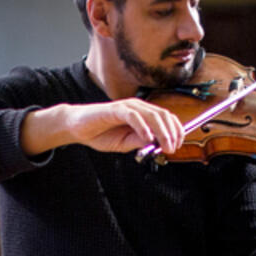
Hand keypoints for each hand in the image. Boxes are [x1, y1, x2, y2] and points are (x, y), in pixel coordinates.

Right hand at [23, 100, 184, 155]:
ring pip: (152, 114)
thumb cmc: (101, 134)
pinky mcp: (115, 109)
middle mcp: (138, 107)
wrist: (77, 128)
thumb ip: (140, 142)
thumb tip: (157, 144)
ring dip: (162, 131)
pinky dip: (143, 126)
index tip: (178, 146)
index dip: (176, 131)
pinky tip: (147, 138)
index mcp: (143, 115)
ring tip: (165, 145)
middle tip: (173, 149)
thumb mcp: (125, 144)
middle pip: (163, 115)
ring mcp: (127, 107)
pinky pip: (133, 115)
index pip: (167, 118)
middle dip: (172, 133)